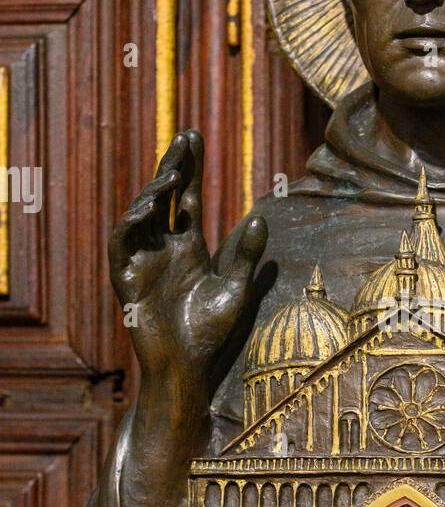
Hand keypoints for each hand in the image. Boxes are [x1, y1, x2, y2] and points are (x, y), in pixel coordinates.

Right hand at [108, 130, 266, 392]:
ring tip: (173, 176)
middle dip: (173, 166)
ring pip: (141, 216)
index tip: (195, 137)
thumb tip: (259, 216)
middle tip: (185, 138)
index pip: (189, 198)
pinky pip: (123, 245)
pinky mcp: (127, 279)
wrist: (186, 369)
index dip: (191, 169)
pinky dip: (131, 225)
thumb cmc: (209, 335)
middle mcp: (164, 249)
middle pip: (164, 198)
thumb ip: (245, 257)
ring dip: (154, 193)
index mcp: (189, 247)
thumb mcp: (236, 291)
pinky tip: (147, 209)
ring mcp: (144, 262)